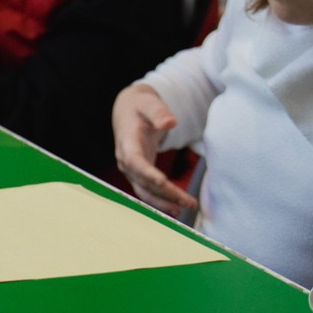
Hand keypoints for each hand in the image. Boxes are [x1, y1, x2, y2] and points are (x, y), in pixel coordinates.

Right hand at [111, 84, 197, 216]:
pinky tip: (176, 206)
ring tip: (183, 209)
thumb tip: (170, 122)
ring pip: (144, 191)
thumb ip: (159, 112)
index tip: (163, 183)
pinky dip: (160, 200)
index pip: (135, 161)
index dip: (147, 174)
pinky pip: (147, 190)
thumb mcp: (149, 103)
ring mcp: (131, 169)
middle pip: (143, 181)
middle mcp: (125, 159)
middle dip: (164, 194)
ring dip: (162, 202)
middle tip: (188, 202)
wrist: (128, 111)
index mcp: (127, 141)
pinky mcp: (138, 173)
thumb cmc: (141, 106)